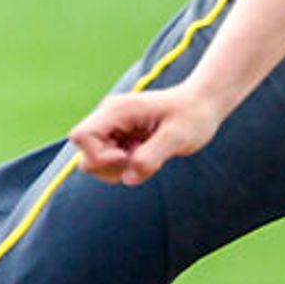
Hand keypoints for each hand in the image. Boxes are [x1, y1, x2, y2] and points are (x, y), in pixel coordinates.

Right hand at [70, 85, 218, 184]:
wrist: (203, 104)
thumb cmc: (193, 115)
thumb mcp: (177, 137)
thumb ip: (151, 157)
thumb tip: (128, 178)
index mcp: (118, 110)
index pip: (81, 135)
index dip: (97, 154)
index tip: (125, 156)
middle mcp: (110, 117)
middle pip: (85, 153)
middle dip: (108, 166)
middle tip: (140, 160)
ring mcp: (114, 128)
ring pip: (94, 161)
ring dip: (117, 169)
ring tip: (147, 158)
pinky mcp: (121, 138)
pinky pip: (109, 162)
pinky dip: (125, 167)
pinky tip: (147, 156)